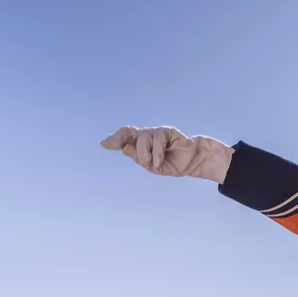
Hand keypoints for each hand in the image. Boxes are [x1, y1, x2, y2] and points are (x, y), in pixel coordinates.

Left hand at [100, 125, 233, 183]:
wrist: (193, 162)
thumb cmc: (174, 163)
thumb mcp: (154, 166)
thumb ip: (140, 158)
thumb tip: (124, 147)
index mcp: (142, 143)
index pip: (126, 136)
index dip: (115, 139)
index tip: (104, 144)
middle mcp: (147, 135)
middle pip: (129, 132)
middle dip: (121, 139)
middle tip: (119, 149)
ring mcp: (156, 132)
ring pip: (142, 138)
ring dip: (146, 155)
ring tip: (155, 164)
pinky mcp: (167, 130)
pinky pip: (156, 140)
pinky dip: (157, 154)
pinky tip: (161, 161)